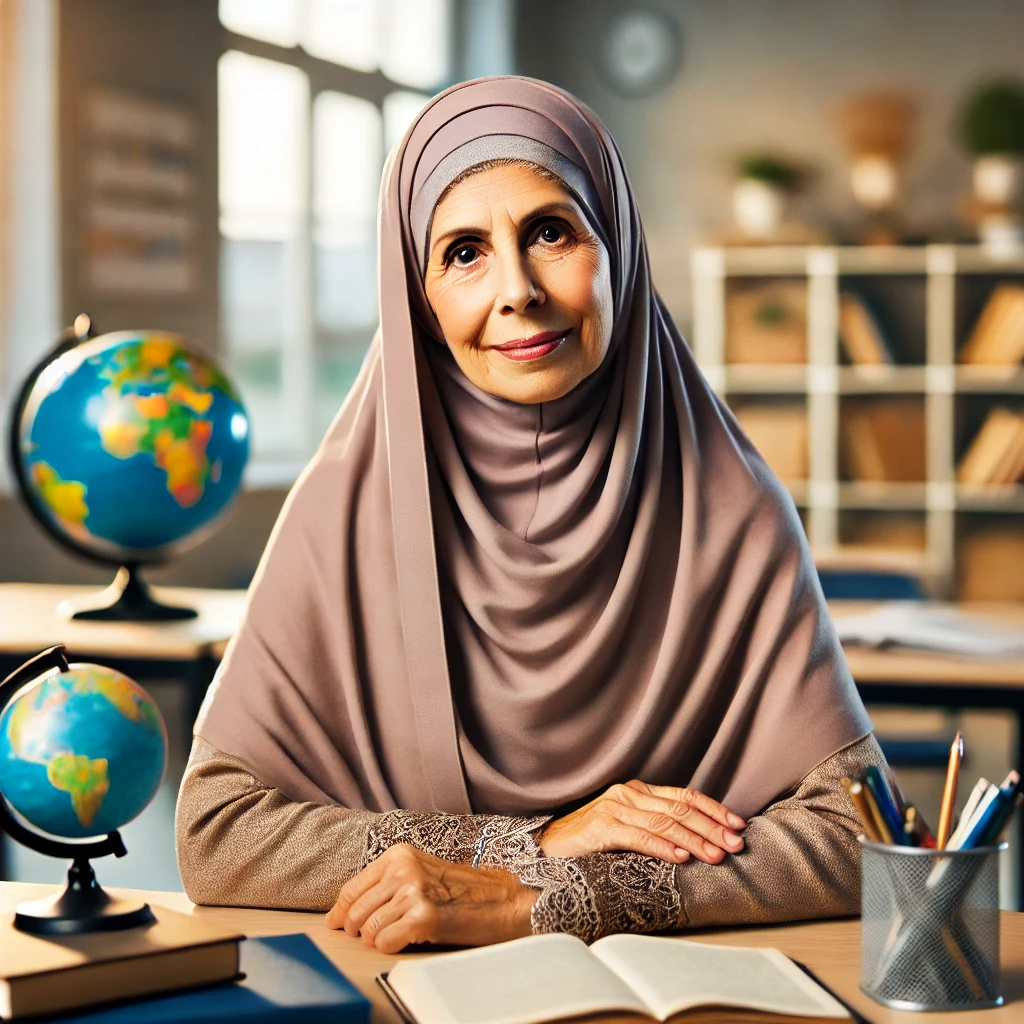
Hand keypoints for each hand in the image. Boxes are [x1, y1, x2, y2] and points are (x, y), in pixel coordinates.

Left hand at [326, 844, 537, 952]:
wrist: (500, 899)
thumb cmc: (461, 888)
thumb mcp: (420, 872)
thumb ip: (386, 883)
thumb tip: (345, 910)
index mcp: (399, 855)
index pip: (352, 888)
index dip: (340, 911)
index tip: (337, 923)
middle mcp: (403, 870)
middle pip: (355, 911)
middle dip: (356, 929)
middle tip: (366, 936)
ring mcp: (413, 892)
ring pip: (368, 929)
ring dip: (376, 939)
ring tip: (394, 935)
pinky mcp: (423, 917)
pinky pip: (385, 942)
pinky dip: (389, 947)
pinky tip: (405, 940)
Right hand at [537, 780, 745, 863]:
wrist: (546, 845)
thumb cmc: (591, 841)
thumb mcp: (628, 827)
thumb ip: (656, 827)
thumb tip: (700, 843)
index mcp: (637, 791)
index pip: (684, 796)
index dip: (714, 809)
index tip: (738, 824)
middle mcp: (627, 794)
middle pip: (679, 809)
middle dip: (712, 827)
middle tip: (736, 844)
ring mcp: (613, 809)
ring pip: (663, 823)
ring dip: (694, 840)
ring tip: (716, 855)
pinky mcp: (599, 828)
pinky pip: (637, 837)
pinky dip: (662, 848)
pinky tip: (680, 858)